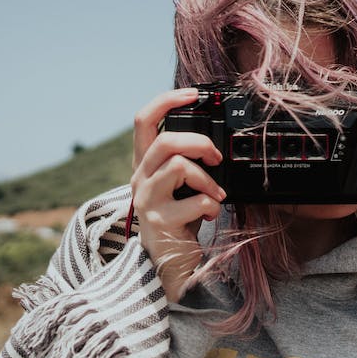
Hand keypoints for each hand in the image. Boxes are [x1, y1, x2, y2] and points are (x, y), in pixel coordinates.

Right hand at [131, 88, 225, 301]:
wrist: (170, 264)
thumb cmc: (179, 221)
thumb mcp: (179, 187)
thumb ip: (186, 163)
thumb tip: (214, 143)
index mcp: (145, 165)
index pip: (144, 120)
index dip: (166, 101)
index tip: (193, 93)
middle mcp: (140, 179)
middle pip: (166, 141)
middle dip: (199, 142)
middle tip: (216, 157)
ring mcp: (147, 201)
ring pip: (179, 167)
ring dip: (207, 179)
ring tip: (216, 194)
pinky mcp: (160, 221)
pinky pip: (196, 201)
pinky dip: (212, 205)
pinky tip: (210, 215)